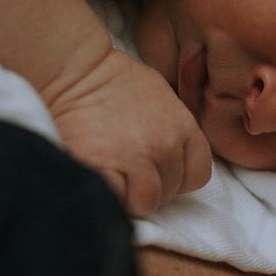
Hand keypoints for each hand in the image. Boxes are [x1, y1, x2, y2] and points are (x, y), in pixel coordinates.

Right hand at [49, 49, 211, 216]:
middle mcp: (165, 145)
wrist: (76, 73)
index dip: (178, 176)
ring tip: (113, 174)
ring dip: (130, 195)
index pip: (198, 174)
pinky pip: (118, 201)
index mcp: (183, 126)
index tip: (158, 169)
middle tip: (127, 166)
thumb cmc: (114, 80)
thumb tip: (173, 153)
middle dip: (150, 185)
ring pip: (146, 202)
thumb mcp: (161, 94)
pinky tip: (100, 175)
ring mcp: (137, 160)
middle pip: (170, 191)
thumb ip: (175, 127)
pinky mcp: (107, 170)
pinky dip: (109, 195)